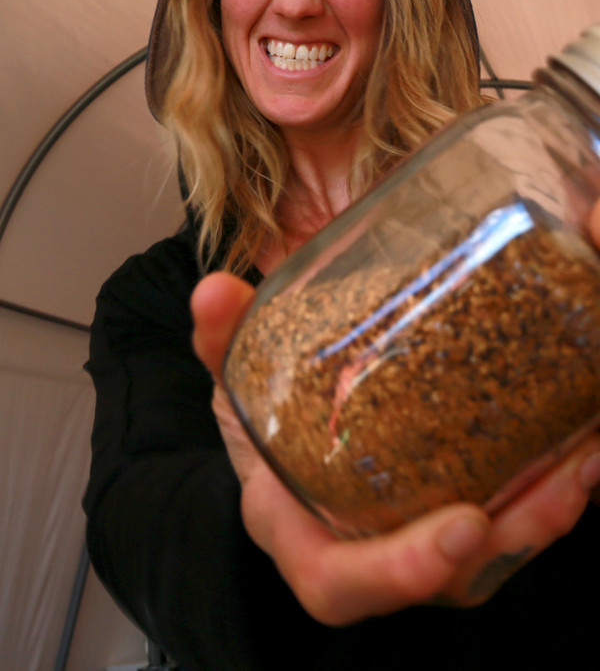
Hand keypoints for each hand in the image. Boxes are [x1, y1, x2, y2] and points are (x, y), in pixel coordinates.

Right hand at [191, 270, 599, 623]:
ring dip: (550, 507)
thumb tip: (213, 293)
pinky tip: (580, 433)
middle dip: (513, 537)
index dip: (398, 573)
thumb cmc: (258, 423)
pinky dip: (549, 481)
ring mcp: (415, 529)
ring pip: (494, 551)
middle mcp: (367, 546)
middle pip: (446, 578)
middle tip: (565, 480)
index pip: (338, 583)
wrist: (284, 437)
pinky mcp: (451, 499)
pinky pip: (508, 511)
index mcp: (298, 530)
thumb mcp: (232, 382)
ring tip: (589, 451)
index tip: (462, 524)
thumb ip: (222, 340)